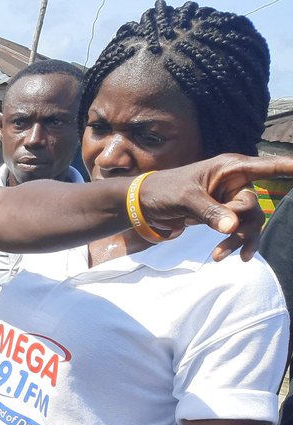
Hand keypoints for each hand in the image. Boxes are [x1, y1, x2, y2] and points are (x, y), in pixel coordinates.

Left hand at [139, 154, 292, 260]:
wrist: (145, 206)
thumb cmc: (164, 191)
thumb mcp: (185, 199)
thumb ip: (210, 211)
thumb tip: (233, 227)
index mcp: (230, 168)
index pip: (267, 167)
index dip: (288, 168)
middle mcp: (235, 183)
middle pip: (254, 206)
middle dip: (242, 224)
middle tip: (223, 233)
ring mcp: (230, 201)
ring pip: (249, 223)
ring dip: (238, 240)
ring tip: (218, 256)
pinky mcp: (223, 216)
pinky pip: (239, 231)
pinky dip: (236, 244)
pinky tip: (233, 257)